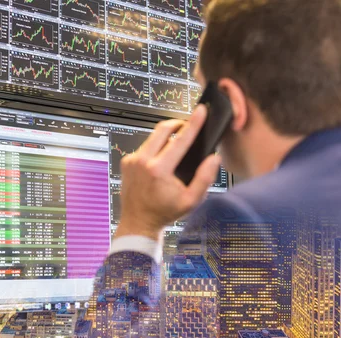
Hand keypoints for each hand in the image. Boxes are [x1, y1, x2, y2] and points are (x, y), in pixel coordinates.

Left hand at [115, 105, 221, 240]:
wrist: (138, 222)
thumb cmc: (164, 212)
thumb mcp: (191, 201)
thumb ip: (205, 178)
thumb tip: (213, 158)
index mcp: (159, 170)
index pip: (180, 140)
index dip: (193, 123)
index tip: (201, 111)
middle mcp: (142, 161)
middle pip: (162, 129)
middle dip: (177, 124)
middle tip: (187, 126)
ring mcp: (132, 160)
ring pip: (152, 138)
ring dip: (165, 138)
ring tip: (175, 149)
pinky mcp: (127, 162)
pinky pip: (144, 148)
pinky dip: (154, 150)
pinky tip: (160, 162)